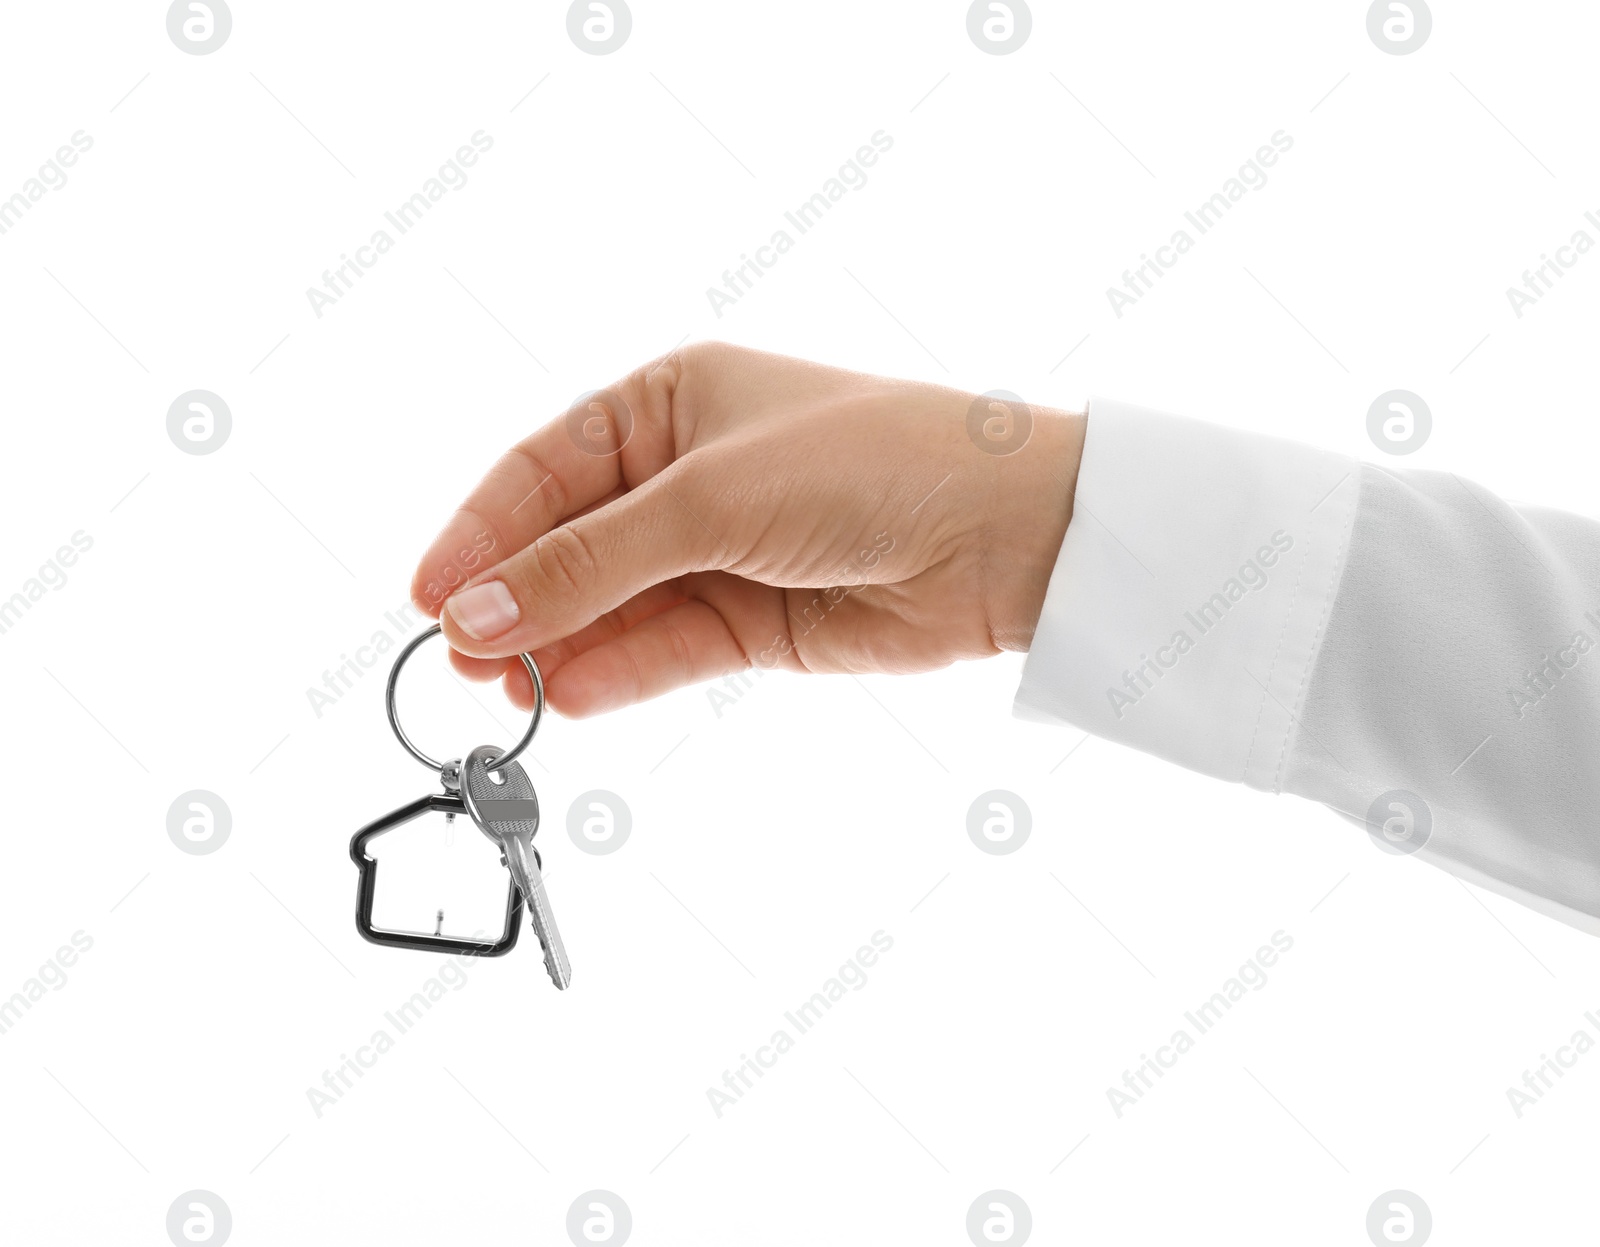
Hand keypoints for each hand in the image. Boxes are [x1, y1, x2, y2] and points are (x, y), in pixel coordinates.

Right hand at [410, 343, 1084, 715]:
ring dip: (560, 646)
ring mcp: (722, 550)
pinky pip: (667, 649)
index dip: (481, 531)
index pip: (545, 469)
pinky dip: (621, 673)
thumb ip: (587, 564)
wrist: (1004, 532)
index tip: (428, 596)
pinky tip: (573, 696)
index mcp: (670, 401)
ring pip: (614, 605)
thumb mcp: (708, 500)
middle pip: (572, 543)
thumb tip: (472, 613)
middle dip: (514, 600)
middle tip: (459, 660)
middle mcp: (690, 473)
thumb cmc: (869, 464)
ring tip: (506, 691)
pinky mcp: (757, 620)